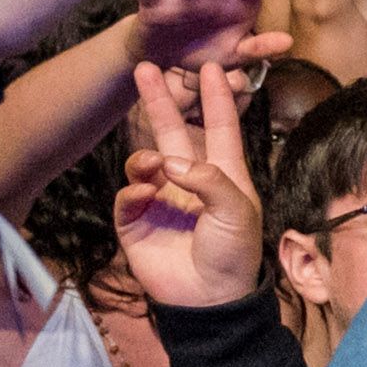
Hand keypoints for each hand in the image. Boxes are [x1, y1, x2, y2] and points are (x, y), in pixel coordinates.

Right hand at [110, 58, 267, 309]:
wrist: (209, 298)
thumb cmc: (234, 251)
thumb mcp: (237, 209)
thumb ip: (209, 178)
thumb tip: (170, 161)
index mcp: (223, 173)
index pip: (219, 127)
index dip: (216, 98)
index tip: (212, 67)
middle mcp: (189, 181)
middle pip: (172, 132)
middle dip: (159, 100)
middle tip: (145, 68)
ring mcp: (161, 200)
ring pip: (144, 162)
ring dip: (145, 157)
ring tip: (153, 165)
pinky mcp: (137, 223)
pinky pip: (128, 197)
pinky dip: (133, 192)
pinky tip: (145, 196)